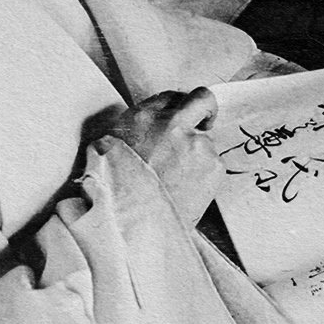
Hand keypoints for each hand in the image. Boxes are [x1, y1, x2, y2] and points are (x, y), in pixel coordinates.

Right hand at [88, 87, 222, 223]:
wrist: (133, 226)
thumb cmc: (117, 193)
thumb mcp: (109, 151)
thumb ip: (135, 132)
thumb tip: (148, 129)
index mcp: (143, 118)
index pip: (170, 97)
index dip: (177, 108)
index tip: (181, 118)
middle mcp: (173, 124)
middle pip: (202, 98)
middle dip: (205, 108)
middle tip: (204, 121)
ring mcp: (196, 143)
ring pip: (206, 140)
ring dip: (197, 154)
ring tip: (177, 181)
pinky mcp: (213, 164)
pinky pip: (213, 163)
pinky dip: (203, 174)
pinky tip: (186, 190)